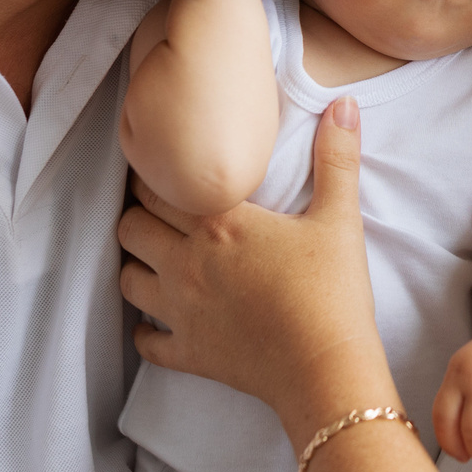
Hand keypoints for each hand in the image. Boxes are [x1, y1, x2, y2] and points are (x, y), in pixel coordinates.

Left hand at [119, 98, 397, 436]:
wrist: (327, 369)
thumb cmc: (334, 292)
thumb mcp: (340, 219)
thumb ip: (336, 157)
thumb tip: (344, 103)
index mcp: (220, 223)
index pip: (160, 185)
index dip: (156, 173)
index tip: (166, 167)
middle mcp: (187, 262)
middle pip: (132, 226)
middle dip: (139, 213)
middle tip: (159, 208)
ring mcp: (181, 311)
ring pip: (127, 278)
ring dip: (136, 263)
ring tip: (156, 256)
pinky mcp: (187, 353)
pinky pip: (144, 340)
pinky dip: (145, 329)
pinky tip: (158, 321)